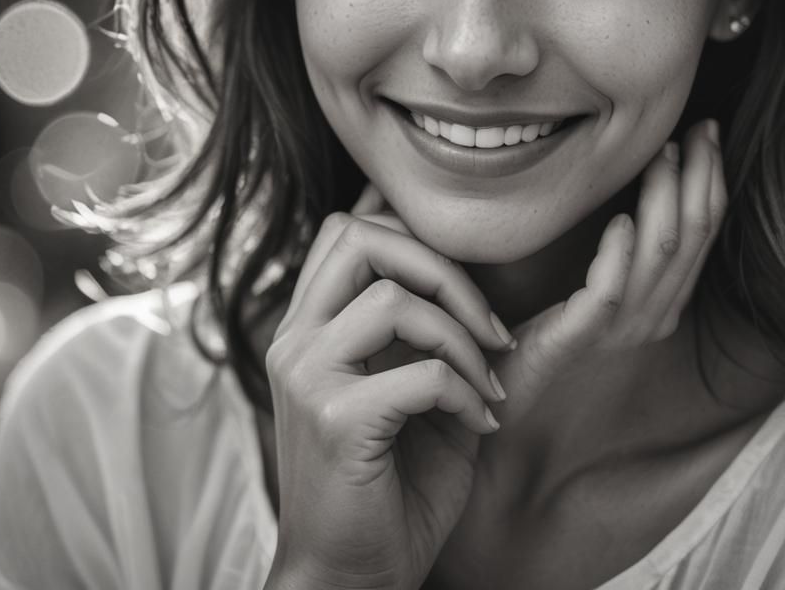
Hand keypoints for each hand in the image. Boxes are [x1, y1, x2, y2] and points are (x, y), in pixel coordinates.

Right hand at [263, 182, 516, 589]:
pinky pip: (422, 374)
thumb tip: (470, 265)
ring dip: (461, 334)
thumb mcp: (409, 387)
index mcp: (309, 327)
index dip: (413, 233)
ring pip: (391, 296)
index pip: (347, 230)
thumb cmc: (390, 483)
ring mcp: (306, 376)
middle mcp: (295, 339)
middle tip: (486, 324)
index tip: (467, 287)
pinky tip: (483, 421)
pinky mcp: (335, 420)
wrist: (351, 578)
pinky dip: (467, 391)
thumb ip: (425, 328)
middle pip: (357, 236)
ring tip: (489, 378)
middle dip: (440, 266)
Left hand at [487, 117, 725, 431]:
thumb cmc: (545, 320)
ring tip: (661, 155)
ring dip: (664, 200)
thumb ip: (626, 240)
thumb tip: (647, 171)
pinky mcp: (580, 338)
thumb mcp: (597, 274)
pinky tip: (620, 220)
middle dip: (700, 177)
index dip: (710, 180)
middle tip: (699, 128)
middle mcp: (654, 316)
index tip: (707, 132)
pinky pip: (610, 293)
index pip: (703, 233)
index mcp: (664, 300)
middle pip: (693, 237)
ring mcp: (621, 330)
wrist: (505, 387)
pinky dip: (619, 254)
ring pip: (660, 256)